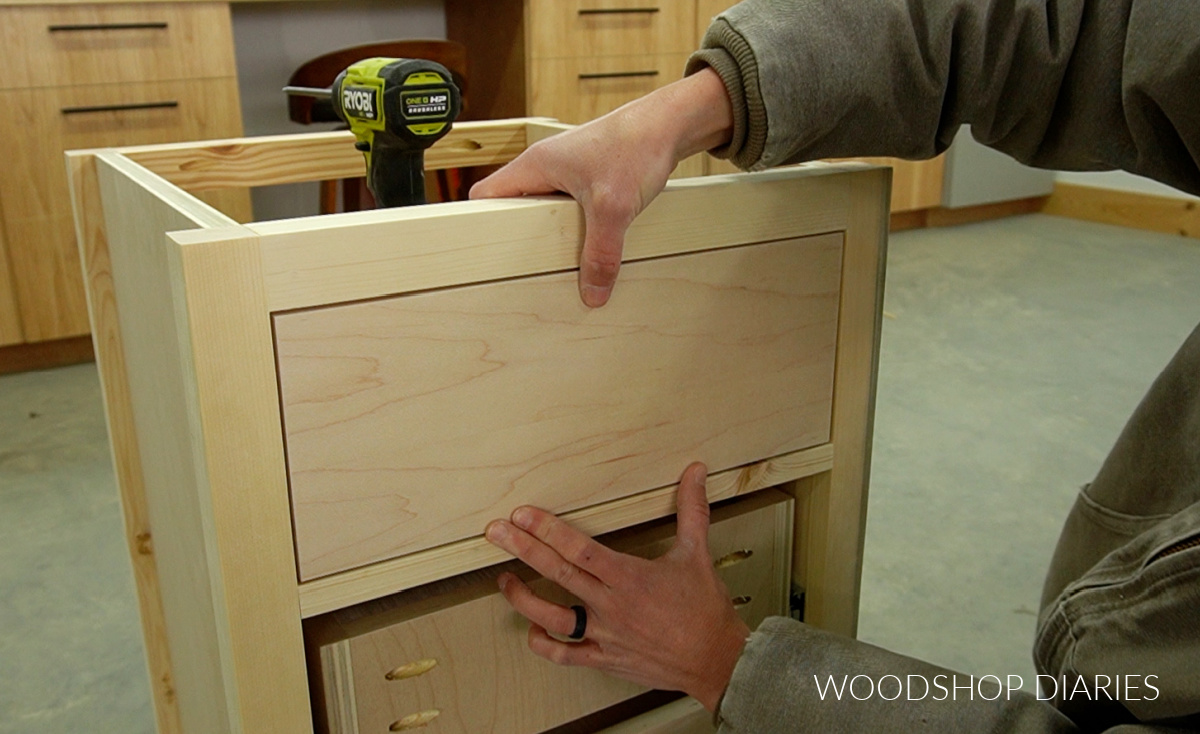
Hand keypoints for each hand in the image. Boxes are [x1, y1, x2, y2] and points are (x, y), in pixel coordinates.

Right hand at [470, 68, 733, 306]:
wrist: (670, 124)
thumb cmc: (636, 146)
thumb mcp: (614, 208)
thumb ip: (601, 253)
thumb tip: (593, 293)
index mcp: (535, 166)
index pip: (485, 196)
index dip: (481, 224)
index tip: (490, 254)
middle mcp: (545, 167)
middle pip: (513, 207)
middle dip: (520, 237)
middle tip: (529, 266)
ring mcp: (566, 171)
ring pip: (543, 209)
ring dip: (551, 234)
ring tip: (559, 260)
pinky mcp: (588, 177)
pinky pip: (568, 208)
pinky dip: (574, 227)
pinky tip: (588, 244)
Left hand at [483, 462, 749, 711]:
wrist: (717, 660)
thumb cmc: (706, 610)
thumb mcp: (697, 553)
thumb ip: (692, 509)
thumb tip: (695, 471)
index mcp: (629, 577)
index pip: (580, 549)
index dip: (548, 529)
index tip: (523, 514)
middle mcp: (611, 606)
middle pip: (558, 573)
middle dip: (522, 549)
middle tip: (495, 532)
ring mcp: (604, 634)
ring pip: (551, 617)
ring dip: (522, 598)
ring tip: (504, 580)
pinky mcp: (604, 658)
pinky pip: (565, 655)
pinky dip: (543, 643)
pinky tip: (531, 630)